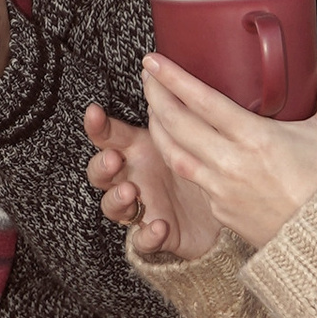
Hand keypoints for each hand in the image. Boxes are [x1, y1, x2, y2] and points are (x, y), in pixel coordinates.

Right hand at [85, 100, 218, 262]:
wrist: (221, 213)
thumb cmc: (201, 167)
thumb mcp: (190, 138)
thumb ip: (176, 115)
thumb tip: (170, 76)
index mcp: (138, 151)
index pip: (108, 136)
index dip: (97, 126)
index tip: (95, 112)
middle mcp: (132, 178)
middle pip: (100, 172)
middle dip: (102, 165)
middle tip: (114, 159)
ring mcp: (140, 209)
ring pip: (111, 206)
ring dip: (117, 199)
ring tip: (132, 191)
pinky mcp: (154, 237)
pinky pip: (141, 241)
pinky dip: (146, 235)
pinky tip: (159, 227)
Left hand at [140, 58, 316, 249]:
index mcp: (255, 138)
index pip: (203, 101)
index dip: (174, 79)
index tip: (154, 60)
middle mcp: (230, 162)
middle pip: (177, 124)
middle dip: (156, 95)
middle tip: (149, 76)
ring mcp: (220, 188)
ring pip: (173, 153)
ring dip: (158, 127)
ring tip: (154, 106)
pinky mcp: (218, 208)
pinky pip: (191, 177)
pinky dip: (178, 156)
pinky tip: (176, 144)